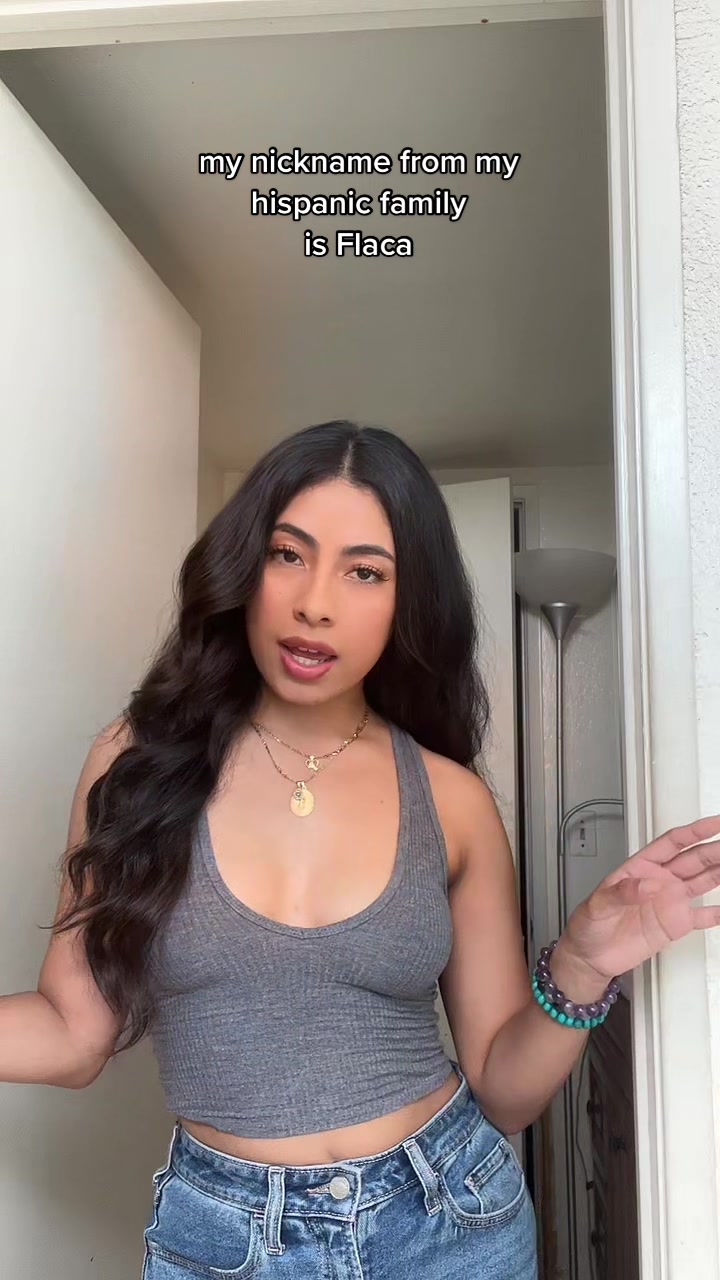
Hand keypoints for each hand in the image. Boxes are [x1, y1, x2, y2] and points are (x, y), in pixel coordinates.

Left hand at [561, 815, 719, 981]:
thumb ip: (621, 893)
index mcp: (641, 867)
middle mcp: (660, 881)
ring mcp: (670, 902)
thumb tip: (646, 885)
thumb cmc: (589, 924)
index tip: (715, 824)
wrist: (590, 957)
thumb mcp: (597, 904)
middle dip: (715, 849)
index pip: (673, 843)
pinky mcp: (675, 925)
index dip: (695, 831)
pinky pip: (702, 916)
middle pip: (694, 859)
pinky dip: (717, 912)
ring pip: (703, 881)